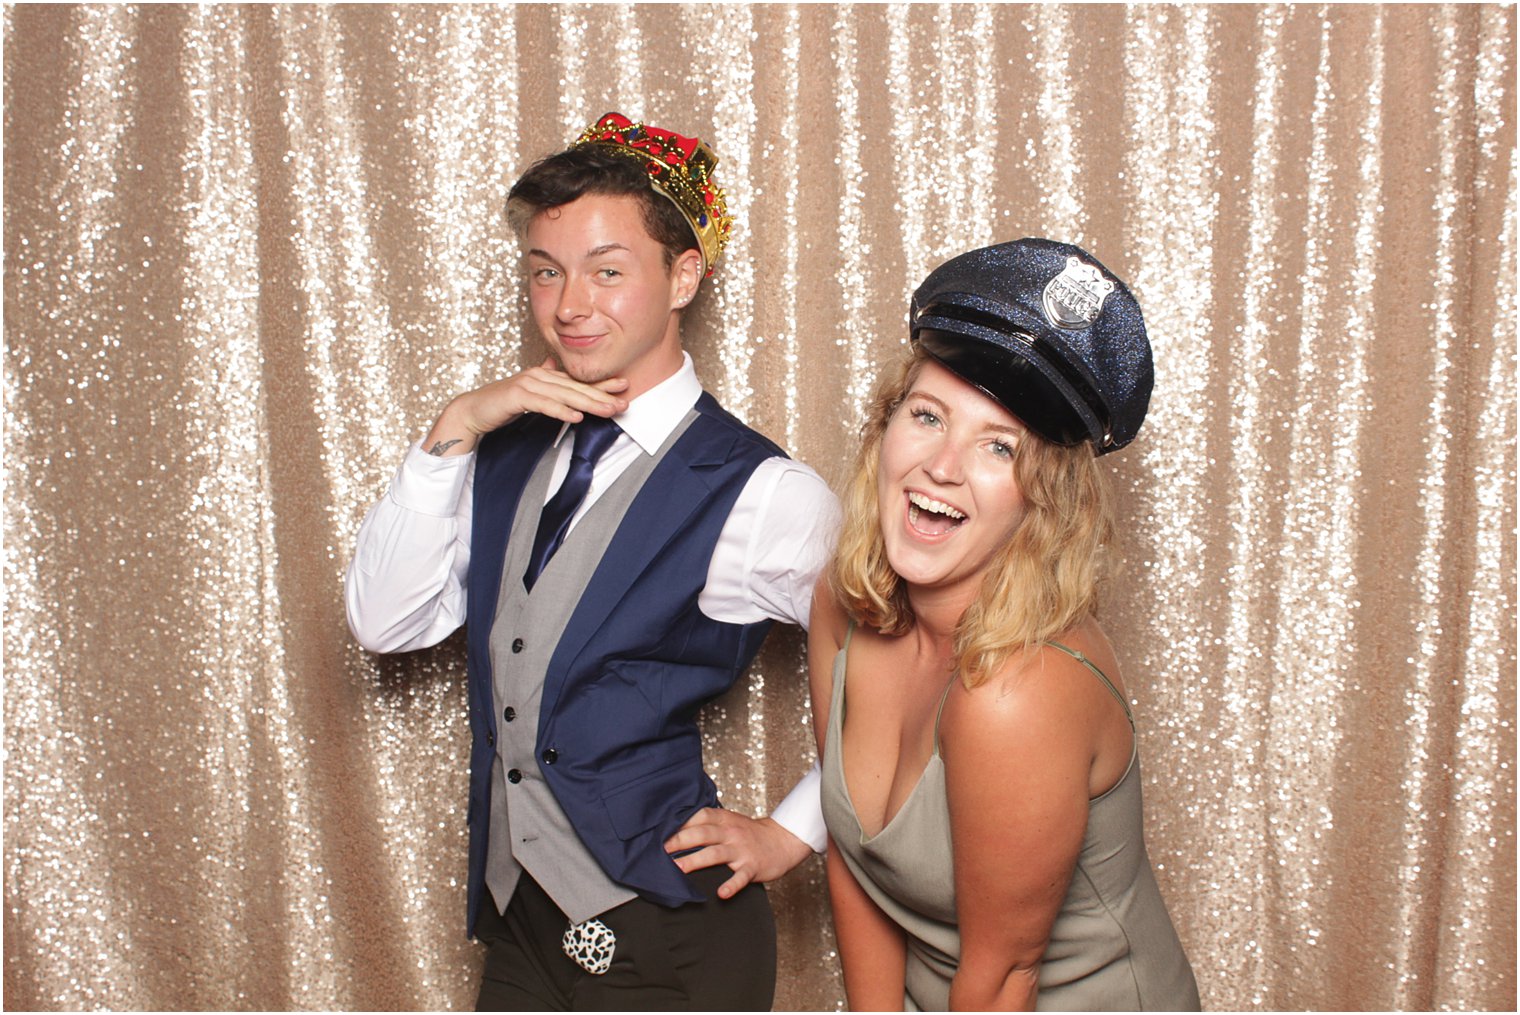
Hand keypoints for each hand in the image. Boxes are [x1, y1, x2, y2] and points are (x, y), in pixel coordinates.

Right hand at [423, 359, 628, 455]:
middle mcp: (539, 376)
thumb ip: (545, 387)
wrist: (472, 411)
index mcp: (545, 376)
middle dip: (602, 395)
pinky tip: (576, 417)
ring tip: (608, 410)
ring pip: (564, 395)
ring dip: (588, 403)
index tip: (624, 388)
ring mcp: (528, 384)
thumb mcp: (530, 395)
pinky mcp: (517, 396)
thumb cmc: (502, 405)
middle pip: (576, 387)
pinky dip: (561, 410)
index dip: (602, 385)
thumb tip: (554, 367)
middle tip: (624, 401)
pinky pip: (544, 404)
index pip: (578, 382)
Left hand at [664, 809, 812, 898]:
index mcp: (724, 820)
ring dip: (695, 861)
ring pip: (715, 854)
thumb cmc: (750, 833)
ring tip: (678, 869)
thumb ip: (709, 824)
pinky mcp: (752, 867)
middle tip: (661, 850)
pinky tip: (721, 893)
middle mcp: (731, 833)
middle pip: (703, 834)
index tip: (661, 831)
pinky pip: (740, 877)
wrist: (783, 841)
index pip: (700, 816)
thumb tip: (678, 828)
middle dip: (680, 841)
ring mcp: (742, 850)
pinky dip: (731, 885)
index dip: (680, 823)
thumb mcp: (731, 821)